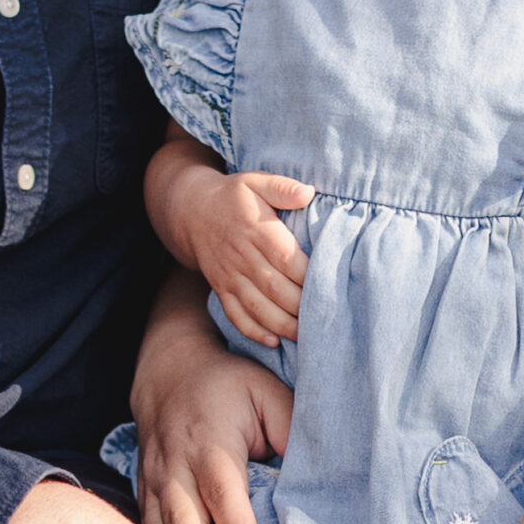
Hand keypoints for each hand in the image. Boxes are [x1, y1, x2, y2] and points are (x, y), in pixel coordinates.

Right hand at [131, 273, 292, 523]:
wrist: (169, 371)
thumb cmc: (230, 386)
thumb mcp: (268, 394)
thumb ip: (290, 432)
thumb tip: (310, 478)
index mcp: (210, 442)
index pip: (223, 490)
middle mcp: (176, 464)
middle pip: (184, 521)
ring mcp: (155, 480)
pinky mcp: (144, 492)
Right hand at [175, 169, 312, 345]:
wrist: (192, 211)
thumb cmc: (233, 196)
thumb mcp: (255, 181)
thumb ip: (282, 187)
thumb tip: (308, 193)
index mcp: (256, 230)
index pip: (287, 258)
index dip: (308, 275)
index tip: (331, 285)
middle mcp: (242, 256)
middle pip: (275, 288)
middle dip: (301, 306)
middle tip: (327, 318)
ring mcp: (229, 276)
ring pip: (257, 307)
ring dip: (282, 325)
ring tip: (306, 336)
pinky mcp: (221, 288)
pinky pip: (235, 315)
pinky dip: (253, 331)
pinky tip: (273, 341)